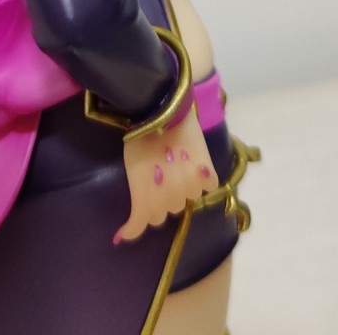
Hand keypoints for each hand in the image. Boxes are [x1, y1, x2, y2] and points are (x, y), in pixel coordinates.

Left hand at [114, 103, 217, 243]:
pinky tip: (196, 166)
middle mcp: (170, 199)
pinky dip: (203, 180)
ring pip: (188, 199)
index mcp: (146, 199)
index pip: (142, 224)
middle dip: (162, 198)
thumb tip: (131, 218)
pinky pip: (207, 187)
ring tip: (176, 165)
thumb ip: (139, 193)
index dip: (135, 225)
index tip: (128, 226)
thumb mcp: (132, 166)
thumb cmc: (140, 135)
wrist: (163, 110)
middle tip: (159, 176)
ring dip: (182, 189)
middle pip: (167, 211)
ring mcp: (190, 188)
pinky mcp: (208, 175)